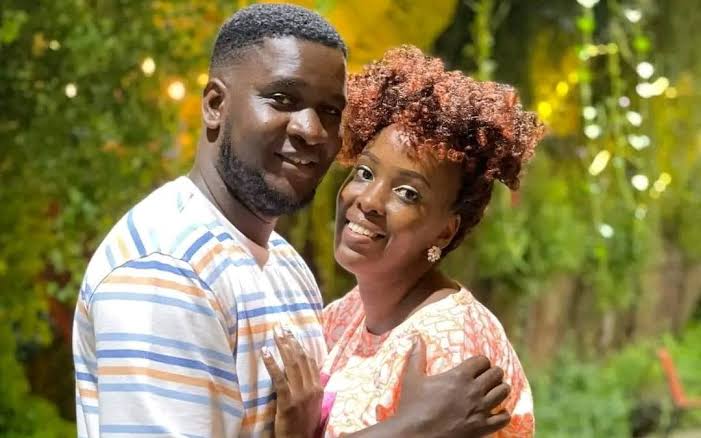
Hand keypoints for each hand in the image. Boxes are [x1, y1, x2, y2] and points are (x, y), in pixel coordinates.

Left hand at [262, 325, 322, 437]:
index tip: (291, 332)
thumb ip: (309, 385)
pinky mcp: (288, 402)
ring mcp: (301, 395)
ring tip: (274, 335)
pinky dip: (272, 364)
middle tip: (281, 327)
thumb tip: (303, 367)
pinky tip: (265, 353)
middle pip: (300, 359)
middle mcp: (311, 388)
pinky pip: (280, 379)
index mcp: (318, 387)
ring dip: (282, 347)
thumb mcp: (311, 402)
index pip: (310, 360)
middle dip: (290, 341)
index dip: (300, 344)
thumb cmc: (302, 422)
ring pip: (292, 365)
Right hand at [395, 338, 510, 436]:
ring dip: (500, 389)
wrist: (415, 437)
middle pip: (496, 374)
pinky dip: (503, 413)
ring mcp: (480, 410)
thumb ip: (417, 356)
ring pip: (503, 392)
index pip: (483, 360)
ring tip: (494, 391)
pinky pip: (504, 418)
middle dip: (493, 373)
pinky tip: (496, 411)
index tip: (477, 366)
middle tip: (487, 377)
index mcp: (459, 376)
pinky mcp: (482, 428)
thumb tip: (416, 338)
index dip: (481, 362)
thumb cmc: (412, 407)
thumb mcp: (412, 379)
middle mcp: (473, 391)